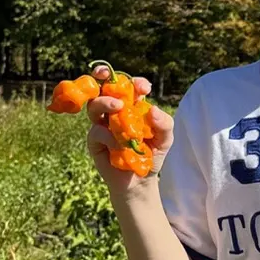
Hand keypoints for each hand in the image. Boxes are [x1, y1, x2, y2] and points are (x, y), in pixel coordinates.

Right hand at [86, 63, 174, 193]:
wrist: (140, 181)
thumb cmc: (151, 156)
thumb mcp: (165, 139)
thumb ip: (164, 124)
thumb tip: (152, 109)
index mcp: (132, 106)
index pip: (129, 86)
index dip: (134, 82)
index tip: (143, 88)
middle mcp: (115, 111)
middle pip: (105, 88)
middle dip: (105, 78)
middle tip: (115, 84)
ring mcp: (103, 124)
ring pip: (94, 105)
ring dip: (105, 102)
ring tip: (118, 107)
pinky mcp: (95, 140)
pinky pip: (96, 131)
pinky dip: (108, 136)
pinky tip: (119, 145)